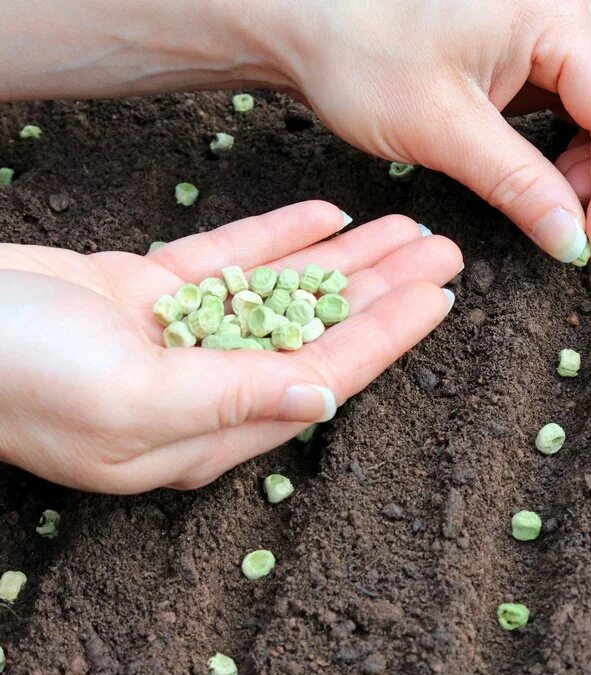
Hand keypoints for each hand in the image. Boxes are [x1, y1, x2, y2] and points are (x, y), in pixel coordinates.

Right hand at [0, 201, 460, 492]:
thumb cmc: (13, 377)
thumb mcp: (128, 399)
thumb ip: (231, 399)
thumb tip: (322, 399)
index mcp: (204, 433)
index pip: (321, 378)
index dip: (386, 337)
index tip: (438, 300)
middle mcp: (201, 390)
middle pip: (315, 334)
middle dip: (382, 293)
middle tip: (442, 255)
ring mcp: (173, 340)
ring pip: (282, 295)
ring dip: (345, 262)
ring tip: (405, 229)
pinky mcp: (144, 295)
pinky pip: (228, 265)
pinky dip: (277, 240)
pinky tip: (329, 219)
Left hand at [272, 0, 590, 267]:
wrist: (307, 25)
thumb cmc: (359, 59)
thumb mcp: (442, 131)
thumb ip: (521, 187)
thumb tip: (576, 241)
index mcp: (552, 15)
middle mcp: (567, 12)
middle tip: (581, 225)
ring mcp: (556, 29)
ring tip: (557, 205)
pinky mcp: (538, 51)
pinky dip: (584, 149)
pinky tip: (548, 180)